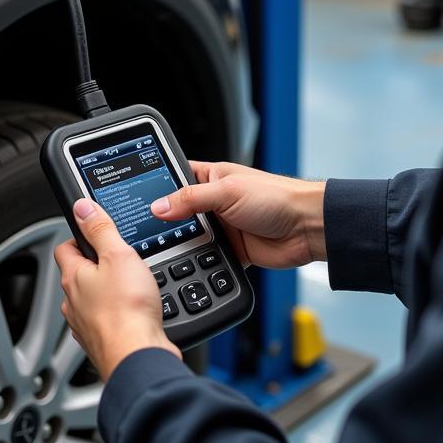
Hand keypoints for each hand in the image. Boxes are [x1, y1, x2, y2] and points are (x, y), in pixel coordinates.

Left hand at [54, 199, 181, 380]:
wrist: (137, 356)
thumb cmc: (127, 310)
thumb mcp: (118, 255)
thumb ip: (100, 229)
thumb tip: (82, 207)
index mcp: (73, 277)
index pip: (65, 247)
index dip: (80, 235)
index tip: (96, 230)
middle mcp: (73, 302)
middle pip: (79, 273)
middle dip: (97, 264)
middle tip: (120, 256)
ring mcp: (85, 324)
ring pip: (92, 299)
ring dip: (107, 290)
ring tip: (131, 283)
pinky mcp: (101, 341)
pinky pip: (105, 319)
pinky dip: (117, 312)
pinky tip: (134, 309)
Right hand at [150, 161, 326, 269]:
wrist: (307, 228)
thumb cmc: (278, 197)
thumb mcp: (228, 192)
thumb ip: (191, 199)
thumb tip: (159, 207)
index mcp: (212, 177)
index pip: (175, 177)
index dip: (156, 186)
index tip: (134, 197)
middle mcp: (213, 202)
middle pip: (178, 212)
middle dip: (165, 222)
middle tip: (142, 231)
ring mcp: (222, 227)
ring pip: (189, 238)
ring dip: (182, 244)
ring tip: (163, 249)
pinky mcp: (230, 251)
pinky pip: (206, 258)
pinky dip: (199, 262)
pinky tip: (188, 265)